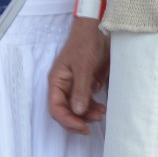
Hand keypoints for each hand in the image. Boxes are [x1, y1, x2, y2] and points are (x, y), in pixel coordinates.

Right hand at [46, 17, 108, 133]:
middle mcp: (62, 85)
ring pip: (76, 108)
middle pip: (65, 111)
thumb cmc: (85, 44)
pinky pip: (85, 101)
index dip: (67, 121)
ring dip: (87, 115)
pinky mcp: (84, 84)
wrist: (96, 29)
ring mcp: (73, 85)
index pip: (56, 108)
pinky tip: (102, 107)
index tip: (82, 127)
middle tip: (93, 124)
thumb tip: (78, 112)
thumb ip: (81, 90)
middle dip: (78, 120)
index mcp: (57, 81)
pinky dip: (92, 107)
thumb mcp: (83, 67)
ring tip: (102, 113)